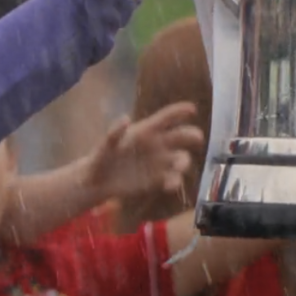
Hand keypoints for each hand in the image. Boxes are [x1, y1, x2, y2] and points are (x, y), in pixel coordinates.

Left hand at [83, 102, 202, 204]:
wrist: (98, 182)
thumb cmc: (100, 158)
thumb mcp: (104, 146)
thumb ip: (114, 133)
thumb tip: (126, 118)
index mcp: (144, 132)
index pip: (165, 118)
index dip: (178, 112)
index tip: (192, 108)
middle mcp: (156, 145)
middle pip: (180, 137)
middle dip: (191, 135)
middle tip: (197, 138)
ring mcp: (160, 162)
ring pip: (181, 158)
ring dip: (183, 162)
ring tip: (177, 168)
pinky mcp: (159, 179)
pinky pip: (173, 178)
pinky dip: (175, 181)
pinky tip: (169, 186)